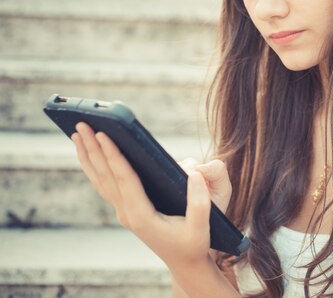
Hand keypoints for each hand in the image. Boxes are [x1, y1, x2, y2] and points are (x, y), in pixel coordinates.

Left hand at [71, 122, 225, 267]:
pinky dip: (94, 166)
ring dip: (88, 155)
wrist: (185, 262)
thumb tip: (195, 173)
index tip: (103, 134)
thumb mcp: (201, 226)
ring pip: (100, 179)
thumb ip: (199, 202)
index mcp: (142, 216)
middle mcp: (127, 213)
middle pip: (106, 175)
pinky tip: (89, 153)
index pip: (124, 179)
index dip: (113, 155)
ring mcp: (124, 211)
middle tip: (81, 123)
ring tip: (78, 133)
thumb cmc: (194, 243)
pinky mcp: (126, 208)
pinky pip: (105, 184)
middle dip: (93, 148)